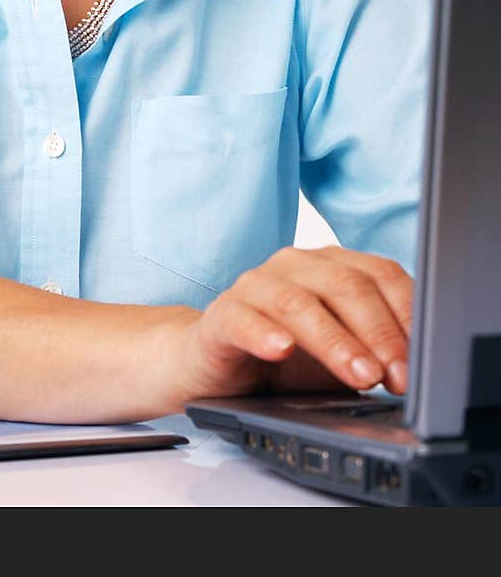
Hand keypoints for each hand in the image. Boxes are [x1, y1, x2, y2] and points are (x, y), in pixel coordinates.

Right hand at [171, 245, 411, 403]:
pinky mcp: (222, 315)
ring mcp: (255, 285)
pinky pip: (243, 318)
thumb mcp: (343, 356)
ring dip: (335, 342)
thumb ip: (376, 353)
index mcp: (332, 265)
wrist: (219, 365)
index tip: (422, 361)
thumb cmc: (288, 358)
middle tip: (396, 377)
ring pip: (299, 302)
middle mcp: (295, 265)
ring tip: (360, 376)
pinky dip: (265, 333)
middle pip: (345, 285)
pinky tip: (282, 350)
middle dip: (379, 333)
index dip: (407, 316)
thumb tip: (418, 372)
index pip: (381, 274)